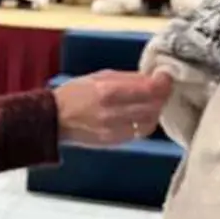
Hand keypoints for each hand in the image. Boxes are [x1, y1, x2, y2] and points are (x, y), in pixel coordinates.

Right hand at [53, 70, 172, 145]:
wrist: (54, 118)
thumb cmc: (75, 92)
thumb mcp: (99, 76)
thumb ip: (127, 78)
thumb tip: (151, 77)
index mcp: (108, 91)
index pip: (148, 89)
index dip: (162, 83)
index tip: (166, 77)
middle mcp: (113, 112)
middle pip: (152, 107)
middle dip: (161, 97)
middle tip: (162, 89)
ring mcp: (114, 130)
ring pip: (149, 122)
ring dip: (154, 112)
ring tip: (151, 103)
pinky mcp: (113, 142)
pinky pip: (138, 133)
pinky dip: (144, 124)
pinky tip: (140, 117)